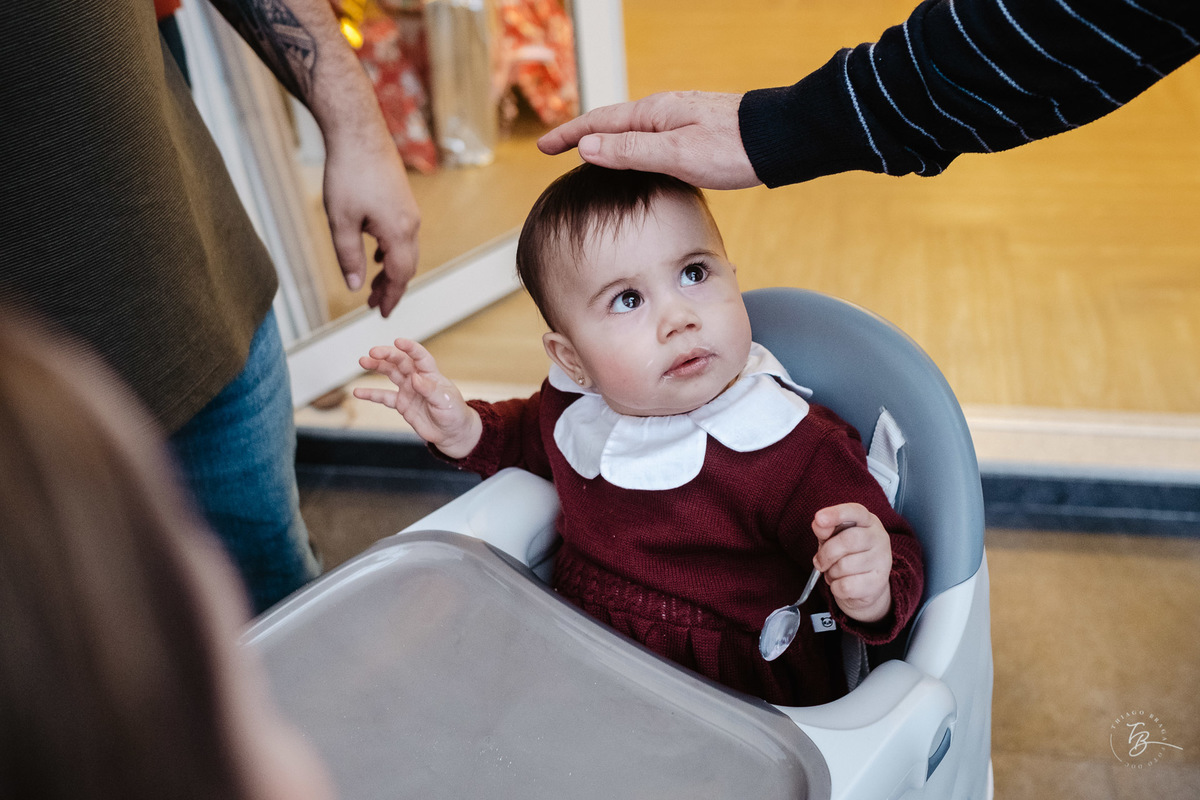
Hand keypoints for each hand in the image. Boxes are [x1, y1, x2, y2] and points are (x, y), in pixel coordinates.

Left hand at [322, 130, 420, 317]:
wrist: (359, 132)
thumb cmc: (348, 174)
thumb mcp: (341, 221)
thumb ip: (348, 256)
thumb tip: (354, 287)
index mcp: (398, 233)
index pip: (400, 276)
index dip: (391, 297)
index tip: (381, 314)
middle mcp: (410, 224)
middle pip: (406, 266)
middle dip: (391, 288)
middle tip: (373, 305)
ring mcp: (408, 211)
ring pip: (405, 251)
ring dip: (391, 271)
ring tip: (372, 284)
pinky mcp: (402, 200)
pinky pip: (402, 235)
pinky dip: (391, 252)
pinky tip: (376, 254)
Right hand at [353, 339, 480, 457]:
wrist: (451, 433)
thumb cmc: (454, 414)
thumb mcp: (446, 401)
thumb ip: (430, 389)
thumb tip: (415, 377)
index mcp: (431, 375)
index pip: (420, 357)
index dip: (410, 348)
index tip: (398, 342)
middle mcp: (418, 379)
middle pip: (400, 362)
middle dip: (387, 355)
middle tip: (372, 352)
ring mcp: (408, 390)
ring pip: (390, 374)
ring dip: (377, 366)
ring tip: (363, 361)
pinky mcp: (402, 404)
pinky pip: (384, 397)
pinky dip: (371, 394)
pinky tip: (358, 392)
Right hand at [537, 91, 761, 189]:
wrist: (778, 139)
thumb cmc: (732, 149)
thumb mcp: (676, 154)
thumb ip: (631, 151)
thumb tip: (587, 147)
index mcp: (653, 114)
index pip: (598, 123)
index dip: (569, 136)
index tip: (543, 148)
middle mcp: (663, 111)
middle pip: (611, 123)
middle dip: (582, 136)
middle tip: (556, 151)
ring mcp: (680, 119)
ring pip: (631, 130)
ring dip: (606, 142)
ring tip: (589, 157)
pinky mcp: (695, 131)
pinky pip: (650, 137)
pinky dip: (631, 147)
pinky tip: (637, 159)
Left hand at [812, 503, 893, 623]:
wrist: (866, 587)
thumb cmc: (847, 556)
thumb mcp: (833, 538)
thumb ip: (825, 529)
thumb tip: (819, 524)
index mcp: (868, 521)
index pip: (855, 511)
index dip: (836, 514)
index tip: (819, 518)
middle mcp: (880, 537)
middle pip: (848, 540)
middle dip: (826, 553)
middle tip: (819, 563)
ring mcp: (882, 560)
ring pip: (845, 566)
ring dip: (831, 572)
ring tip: (835, 573)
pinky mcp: (879, 582)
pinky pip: (846, 586)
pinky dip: (835, 587)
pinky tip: (841, 584)